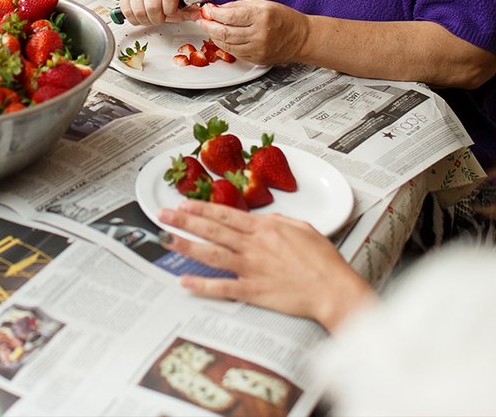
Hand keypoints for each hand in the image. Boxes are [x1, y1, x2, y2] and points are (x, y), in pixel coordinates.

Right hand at [118, 0, 189, 25]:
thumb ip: (188, 10)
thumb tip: (198, 16)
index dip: (170, 11)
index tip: (170, 12)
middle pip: (152, 8)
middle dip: (157, 19)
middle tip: (159, 17)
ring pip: (139, 12)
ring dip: (145, 20)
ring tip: (150, 17)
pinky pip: (127, 12)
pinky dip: (134, 19)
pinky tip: (141, 16)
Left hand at [157, 199, 372, 330]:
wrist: (333, 289)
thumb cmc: (322, 260)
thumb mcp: (301, 228)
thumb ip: (276, 221)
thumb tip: (260, 219)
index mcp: (264, 228)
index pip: (225, 215)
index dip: (201, 208)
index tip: (183, 204)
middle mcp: (254, 246)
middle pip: (212, 230)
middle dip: (184, 221)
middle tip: (162, 215)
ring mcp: (251, 268)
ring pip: (211, 253)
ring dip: (186, 246)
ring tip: (165, 239)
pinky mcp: (253, 291)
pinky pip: (223, 287)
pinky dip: (203, 285)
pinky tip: (185, 281)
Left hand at [194, 0, 307, 64]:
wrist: (301, 38)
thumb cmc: (284, 18)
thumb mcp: (262, 4)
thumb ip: (238, 6)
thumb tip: (217, 9)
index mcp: (261, 16)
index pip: (230, 16)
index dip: (213, 13)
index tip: (206, 10)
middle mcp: (259, 34)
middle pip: (225, 33)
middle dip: (208, 26)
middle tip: (201, 20)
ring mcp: (258, 49)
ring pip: (227, 45)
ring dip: (214, 36)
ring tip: (208, 28)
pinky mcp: (256, 59)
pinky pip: (234, 52)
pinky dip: (224, 45)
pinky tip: (220, 38)